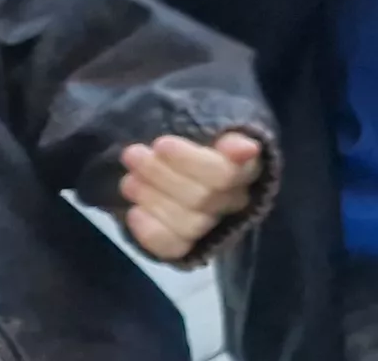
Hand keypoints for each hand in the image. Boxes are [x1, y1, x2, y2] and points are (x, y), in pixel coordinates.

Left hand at [117, 132, 263, 260]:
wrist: (188, 168)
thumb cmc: (201, 144)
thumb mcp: (214, 130)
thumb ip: (231, 139)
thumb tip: (248, 149)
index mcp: (247, 170)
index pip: (225, 173)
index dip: (189, 161)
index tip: (161, 144)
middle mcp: (236, 203)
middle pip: (202, 198)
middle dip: (160, 175)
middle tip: (132, 154)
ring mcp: (213, 227)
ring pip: (188, 224)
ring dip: (152, 200)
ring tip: (129, 180)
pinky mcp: (191, 246)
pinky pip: (174, 247)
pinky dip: (151, 232)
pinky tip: (134, 213)